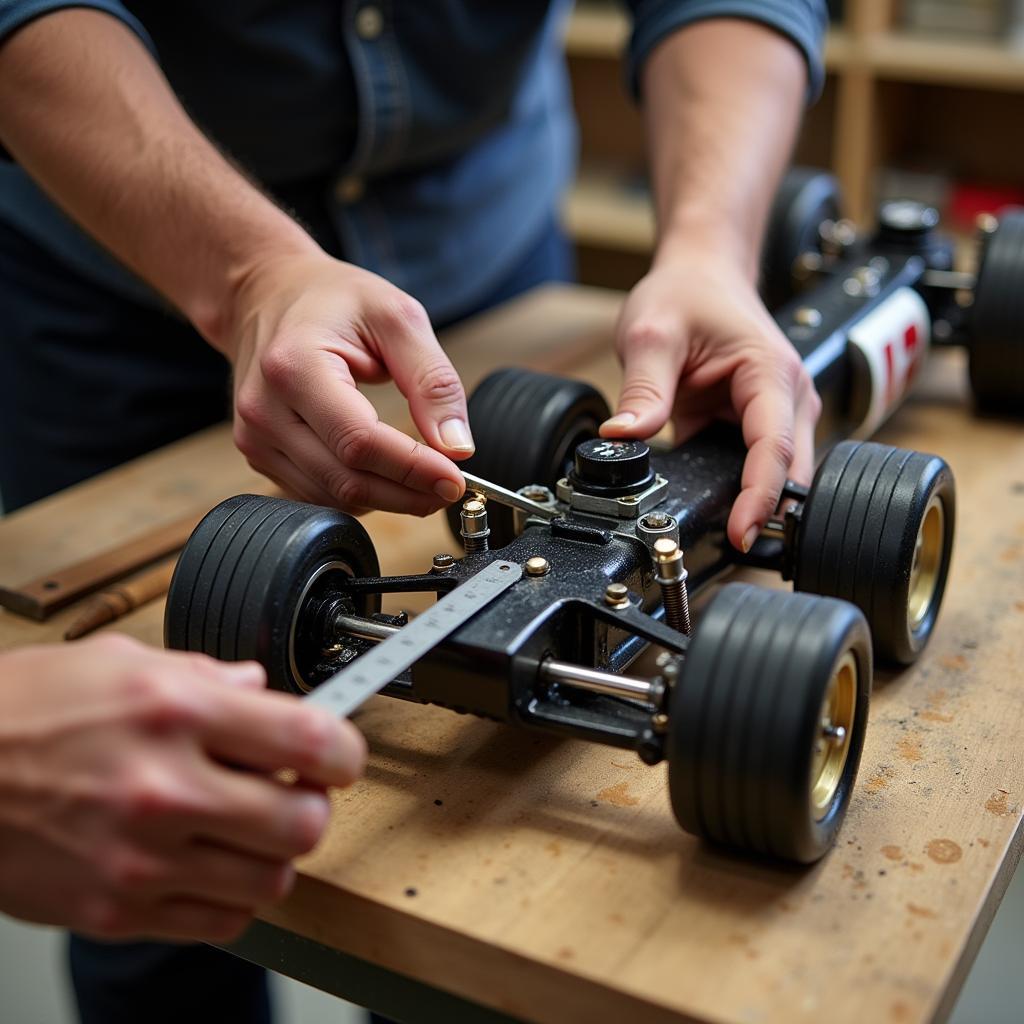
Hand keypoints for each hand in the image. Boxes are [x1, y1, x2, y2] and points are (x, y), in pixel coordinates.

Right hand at [0, 634, 365, 941]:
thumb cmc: (21, 711)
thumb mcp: (117, 660)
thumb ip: (203, 673)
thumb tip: (257, 688)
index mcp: (173, 713)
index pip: (309, 740)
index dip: (345, 749)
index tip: (340, 753)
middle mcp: (164, 789)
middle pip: (304, 823)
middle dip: (314, 805)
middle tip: (296, 789)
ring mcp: (141, 860)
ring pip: (271, 880)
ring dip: (276, 852)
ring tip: (250, 825)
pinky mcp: (117, 910)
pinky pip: (220, 922)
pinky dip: (233, 895)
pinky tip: (212, 861)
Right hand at [223, 251, 473, 514]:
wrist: (267, 294)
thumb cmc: (333, 300)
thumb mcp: (398, 318)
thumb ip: (432, 381)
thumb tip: (457, 446)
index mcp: (295, 366)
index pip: (359, 441)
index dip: (412, 469)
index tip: (455, 480)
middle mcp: (265, 408)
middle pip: (346, 479)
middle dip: (408, 493)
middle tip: (450, 487)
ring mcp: (256, 436)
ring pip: (333, 496)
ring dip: (387, 498)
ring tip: (425, 478)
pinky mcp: (259, 454)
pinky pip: (318, 493)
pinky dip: (360, 492)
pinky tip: (385, 472)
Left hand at [601, 251, 820, 551]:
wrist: (702, 273)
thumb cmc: (686, 293)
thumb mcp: (652, 334)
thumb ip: (643, 389)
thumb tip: (622, 439)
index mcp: (771, 374)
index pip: (776, 447)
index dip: (761, 496)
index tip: (742, 533)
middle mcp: (787, 397)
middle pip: (790, 471)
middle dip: (765, 510)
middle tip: (729, 548)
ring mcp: (778, 414)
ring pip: (780, 475)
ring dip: (754, 502)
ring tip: (718, 532)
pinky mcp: (757, 426)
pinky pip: (756, 467)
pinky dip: (740, 488)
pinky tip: (714, 505)